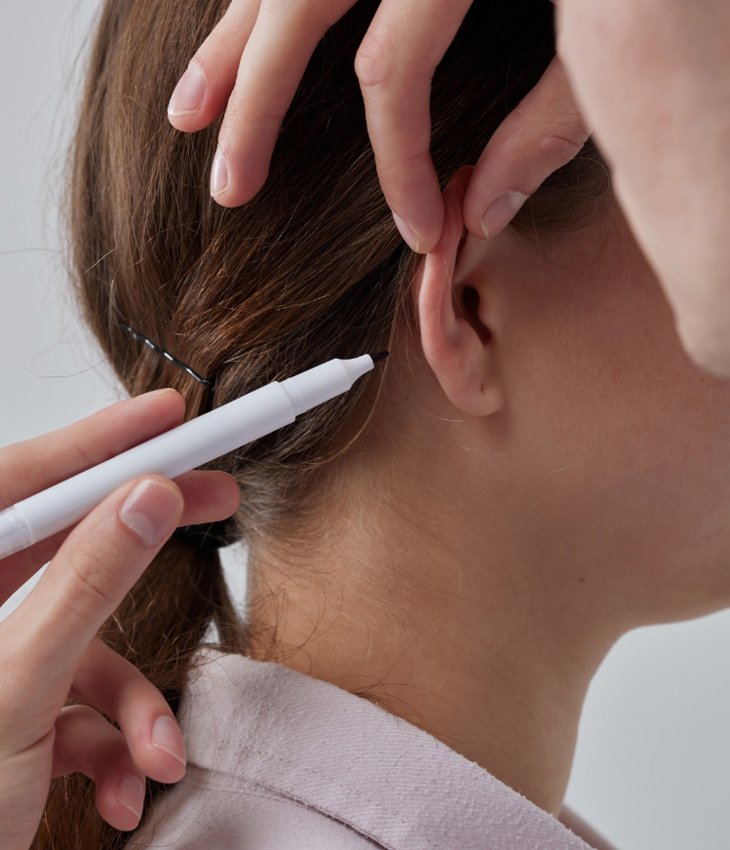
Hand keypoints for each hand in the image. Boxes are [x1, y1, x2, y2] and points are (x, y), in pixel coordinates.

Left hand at [0, 389, 240, 847]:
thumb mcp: (18, 692)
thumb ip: (86, 585)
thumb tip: (145, 499)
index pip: (20, 484)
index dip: (99, 442)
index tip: (168, 416)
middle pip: (67, 542)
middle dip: (147, 540)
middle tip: (215, 498)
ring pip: (92, 635)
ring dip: (138, 699)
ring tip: (159, 750)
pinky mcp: (21, 706)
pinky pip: (88, 694)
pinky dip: (121, 736)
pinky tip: (130, 780)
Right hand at [166, 0, 588, 252]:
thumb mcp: (615, 37)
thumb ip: (550, 126)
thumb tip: (481, 214)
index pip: (391, 72)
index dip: (395, 164)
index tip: (416, 229)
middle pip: (297, 9)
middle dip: (256, 108)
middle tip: (229, 189)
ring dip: (228, 41)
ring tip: (189, 113)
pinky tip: (238, 28)